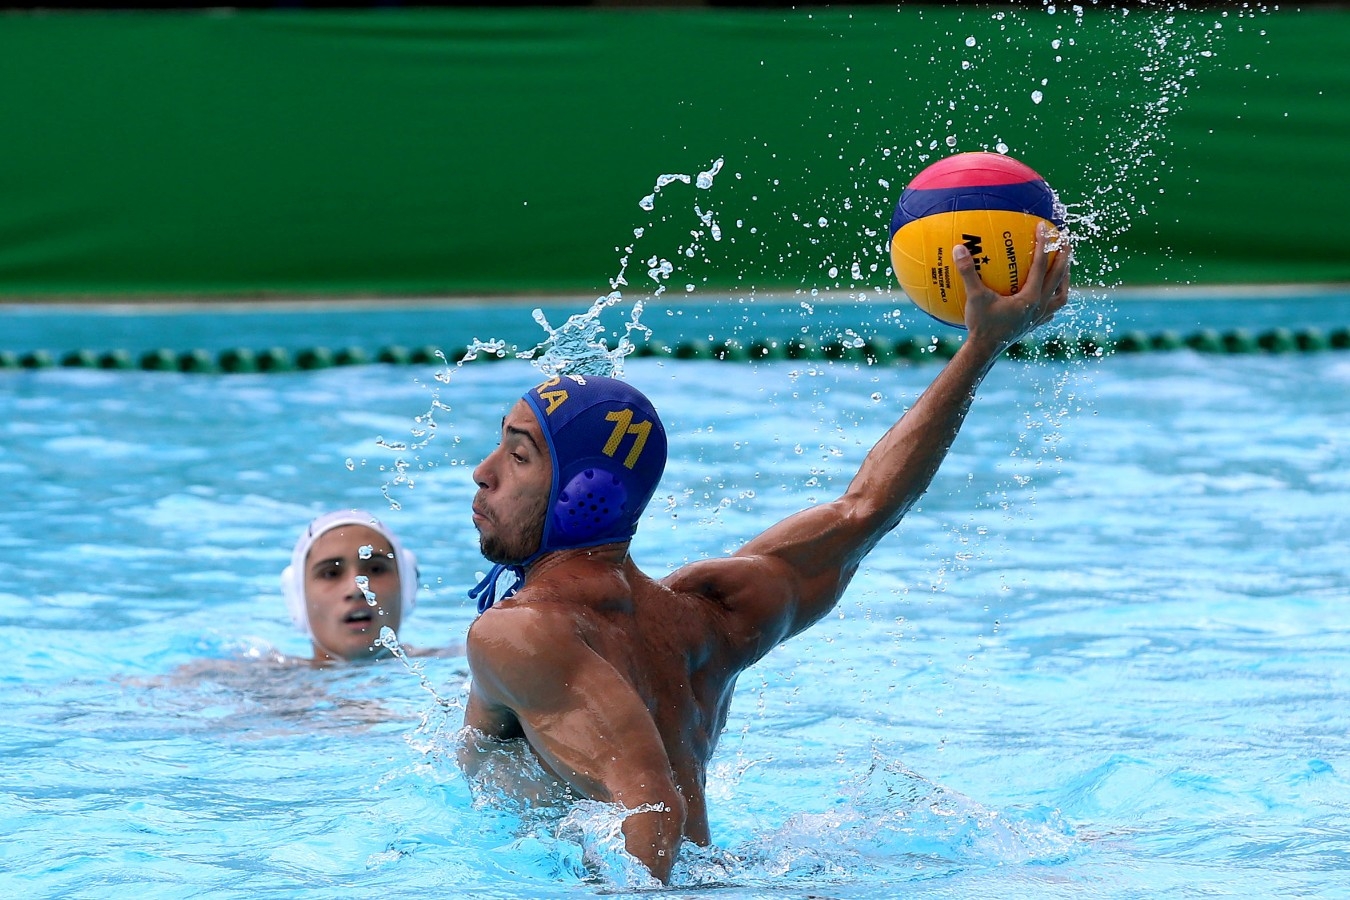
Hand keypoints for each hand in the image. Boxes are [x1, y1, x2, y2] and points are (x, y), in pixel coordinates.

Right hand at [957, 222, 1069, 351]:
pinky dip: (1054, 299)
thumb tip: (959, 248)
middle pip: (1059, 277)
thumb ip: (968, 272)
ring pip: (1061, 295)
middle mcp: (1039, 306)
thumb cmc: (981, 325)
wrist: (985, 352)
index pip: (1041, 265)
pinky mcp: (1034, 325)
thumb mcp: (974, 297)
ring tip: (1065, 266)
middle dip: (1064, 257)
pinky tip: (1049, 294)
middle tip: (1065, 240)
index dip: (1043, 244)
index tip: (1044, 227)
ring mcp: (1039, 317)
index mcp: (1030, 297)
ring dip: (1065, 279)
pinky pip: (1051, 310)